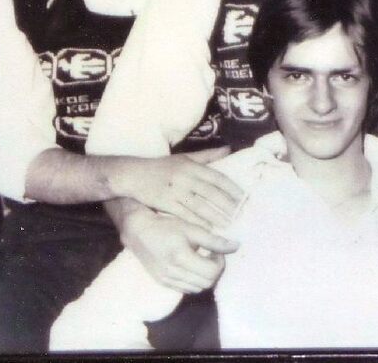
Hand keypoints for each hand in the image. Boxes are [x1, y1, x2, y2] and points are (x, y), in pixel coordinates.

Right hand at [113, 147, 243, 230]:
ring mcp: (175, 191)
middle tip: (241, 214)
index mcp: (192, 166)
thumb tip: (228, 149)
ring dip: (216, 216)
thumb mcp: (184, 157)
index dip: (232, 188)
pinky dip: (198, 222)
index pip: (217, 178)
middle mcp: (186, 178)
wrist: (133, 174)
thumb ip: (207, 155)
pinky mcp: (165, 204)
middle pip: (212, 193)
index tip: (244, 198)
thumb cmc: (161, 166)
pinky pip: (185, 214)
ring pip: (200, 205)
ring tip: (229, 223)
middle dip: (228, 205)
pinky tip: (209, 228)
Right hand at [120, 208, 237, 293]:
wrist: (139, 231)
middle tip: (212, 255)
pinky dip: (194, 281)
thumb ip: (214, 240)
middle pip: (206, 283)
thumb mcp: (192, 229)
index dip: (220, 262)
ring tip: (202, 260)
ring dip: (204, 277)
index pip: (212, 272)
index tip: (217, 250)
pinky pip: (185, 289)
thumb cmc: (167, 226)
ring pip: (197, 288)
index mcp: (181, 258)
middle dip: (214, 270)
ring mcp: (166, 280)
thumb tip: (236, 246)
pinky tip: (192, 267)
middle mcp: (173, 273)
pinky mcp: (162, 282)